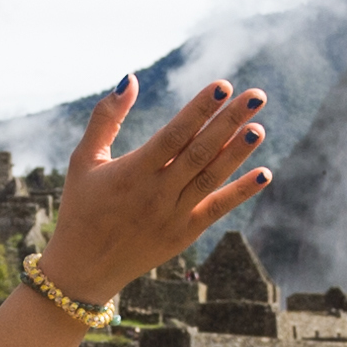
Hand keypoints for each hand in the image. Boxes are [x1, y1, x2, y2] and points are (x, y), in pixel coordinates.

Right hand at [36, 78, 268, 303]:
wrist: (82, 269)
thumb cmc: (81, 207)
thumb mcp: (83, 160)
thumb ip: (106, 118)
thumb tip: (129, 78)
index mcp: (131, 172)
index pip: (173, 135)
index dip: (199, 110)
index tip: (223, 86)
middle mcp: (155, 194)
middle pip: (199, 152)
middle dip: (229, 122)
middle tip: (256, 97)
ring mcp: (172, 216)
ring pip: (211, 179)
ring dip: (237, 152)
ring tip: (259, 127)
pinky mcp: (184, 234)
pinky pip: (216, 210)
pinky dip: (241, 192)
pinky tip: (264, 174)